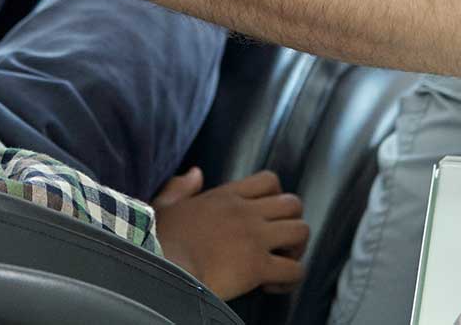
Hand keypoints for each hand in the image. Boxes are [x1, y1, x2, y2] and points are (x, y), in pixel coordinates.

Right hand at [152, 168, 308, 299]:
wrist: (160, 268)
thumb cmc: (159, 242)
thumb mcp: (165, 206)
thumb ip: (180, 187)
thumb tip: (195, 174)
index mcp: (225, 196)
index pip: (269, 181)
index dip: (276, 197)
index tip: (266, 218)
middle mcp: (245, 212)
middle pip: (293, 203)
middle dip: (292, 222)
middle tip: (280, 242)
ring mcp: (254, 238)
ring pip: (301, 231)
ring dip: (296, 248)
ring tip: (281, 261)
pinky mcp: (257, 266)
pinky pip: (294, 270)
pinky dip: (291, 279)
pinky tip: (273, 286)